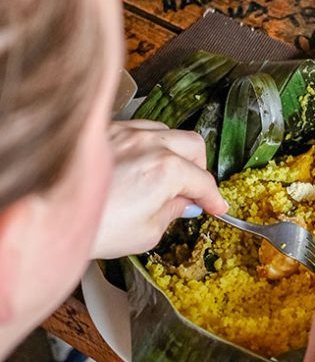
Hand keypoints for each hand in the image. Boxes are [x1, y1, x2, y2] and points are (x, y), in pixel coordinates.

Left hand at [93, 120, 227, 258]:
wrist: (51, 217)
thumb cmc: (96, 227)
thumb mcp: (147, 232)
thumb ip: (171, 212)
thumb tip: (183, 204)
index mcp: (167, 170)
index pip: (203, 181)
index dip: (214, 198)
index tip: (217, 206)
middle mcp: (149, 143)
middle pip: (193, 145)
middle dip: (199, 168)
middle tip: (193, 190)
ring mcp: (126, 133)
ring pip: (167, 132)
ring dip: (174, 152)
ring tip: (166, 175)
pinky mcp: (106, 133)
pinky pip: (139, 129)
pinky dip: (148, 144)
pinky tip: (140, 162)